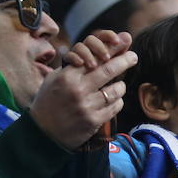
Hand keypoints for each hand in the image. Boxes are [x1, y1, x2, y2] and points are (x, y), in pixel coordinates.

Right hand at [30, 30, 136, 148]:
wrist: (43, 133)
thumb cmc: (49, 101)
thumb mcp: (54, 79)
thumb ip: (72, 65)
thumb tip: (91, 50)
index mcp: (67, 76)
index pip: (94, 58)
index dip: (111, 50)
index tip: (122, 44)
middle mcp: (78, 90)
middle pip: (109, 70)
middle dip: (125, 60)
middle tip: (133, 56)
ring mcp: (87, 106)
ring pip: (116, 90)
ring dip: (120, 86)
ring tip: (119, 85)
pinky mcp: (94, 121)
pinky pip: (115, 106)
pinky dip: (117, 102)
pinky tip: (113, 101)